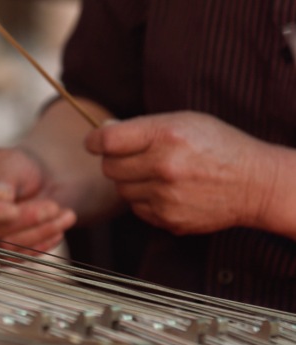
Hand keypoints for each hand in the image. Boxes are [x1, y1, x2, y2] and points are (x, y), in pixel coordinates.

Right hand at [0, 148, 75, 254]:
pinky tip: (56, 232)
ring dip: (37, 234)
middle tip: (55, 207)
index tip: (15, 210)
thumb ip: (2, 179)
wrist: (29, 182)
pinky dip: (37, 247)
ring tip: (65, 216)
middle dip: (25, 220)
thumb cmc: (17, 167)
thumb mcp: (12, 162)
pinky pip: (10, 258)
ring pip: (0, 246)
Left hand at [85, 111, 277, 234]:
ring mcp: (165, 197)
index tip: (94, 142)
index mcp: (165, 136)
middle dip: (115, 161)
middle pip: (109, 168)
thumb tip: (100, 135)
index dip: (95, 141)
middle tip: (134, 157)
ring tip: (158, 173)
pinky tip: (167, 191)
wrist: (254, 183)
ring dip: (131, 182)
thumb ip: (140, 128)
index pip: (107, 141)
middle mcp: (163, 167)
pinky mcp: (168, 219)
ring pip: (121, 190)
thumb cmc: (217, 146)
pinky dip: (145, 200)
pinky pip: (137, 209)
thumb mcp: (183, 121)